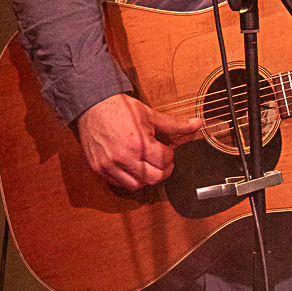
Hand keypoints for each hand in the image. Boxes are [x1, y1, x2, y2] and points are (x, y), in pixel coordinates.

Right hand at [77, 93, 201, 190]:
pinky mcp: (98, 168)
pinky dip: (128, 179)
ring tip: (148, 166)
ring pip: (136, 185)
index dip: (170, 156)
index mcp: (139, 144)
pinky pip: (118, 184)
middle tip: (163, 163)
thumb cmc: (121, 108)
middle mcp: (124, 158)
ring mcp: (109, 165)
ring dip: (146, 178)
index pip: (164, 161)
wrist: (93, 104)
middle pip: (153, 178)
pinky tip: (132, 168)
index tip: (167, 151)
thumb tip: (198, 124)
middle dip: (163, 171)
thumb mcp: (151, 114)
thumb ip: (175, 124)